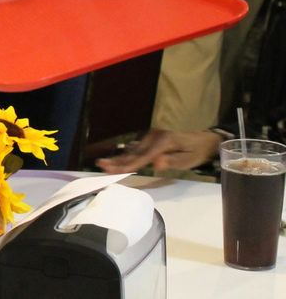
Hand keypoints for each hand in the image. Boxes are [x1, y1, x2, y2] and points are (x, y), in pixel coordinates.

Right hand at [96, 129, 220, 173]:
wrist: (203, 141)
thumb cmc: (196, 153)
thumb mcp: (189, 160)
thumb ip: (171, 161)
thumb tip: (156, 162)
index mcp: (163, 140)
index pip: (143, 156)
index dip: (130, 165)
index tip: (117, 171)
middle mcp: (154, 135)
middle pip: (134, 152)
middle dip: (118, 160)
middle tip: (102, 165)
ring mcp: (151, 135)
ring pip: (133, 150)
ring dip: (119, 158)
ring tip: (104, 163)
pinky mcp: (150, 137)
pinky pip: (137, 148)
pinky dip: (126, 155)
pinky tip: (117, 159)